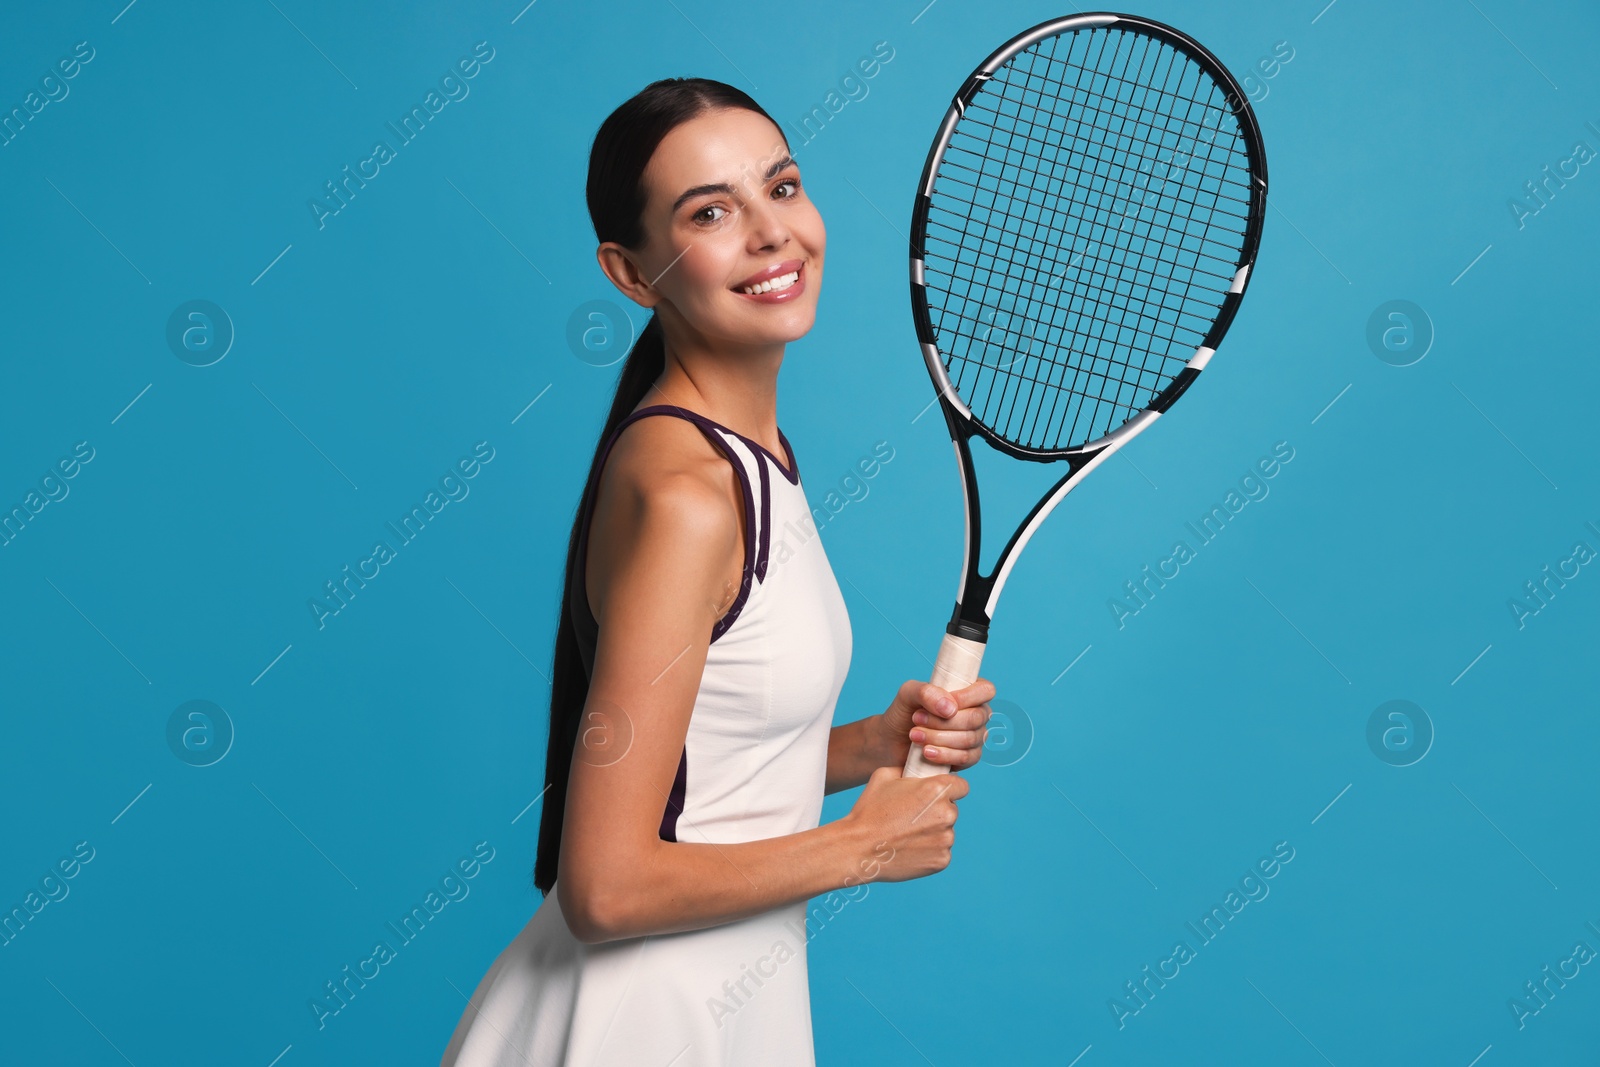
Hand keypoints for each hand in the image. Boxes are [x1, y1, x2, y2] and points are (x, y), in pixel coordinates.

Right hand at [843, 765, 970, 881]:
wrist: (858, 848)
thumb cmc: (869, 811)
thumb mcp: (884, 776)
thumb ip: (909, 770)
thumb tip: (919, 770)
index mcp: (937, 789)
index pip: (961, 786)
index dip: (950, 788)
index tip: (938, 794)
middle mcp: (947, 813)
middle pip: (952, 809)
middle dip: (937, 811)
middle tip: (913, 817)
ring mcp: (946, 839)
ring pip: (946, 831)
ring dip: (933, 832)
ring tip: (907, 834)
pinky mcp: (942, 860)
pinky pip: (941, 851)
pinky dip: (929, 851)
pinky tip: (909, 849)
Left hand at [877, 677, 994, 771]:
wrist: (891, 743)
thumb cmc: (902, 713)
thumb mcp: (907, 694)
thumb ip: (926, 692)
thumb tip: (950, 708)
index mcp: (967, 692)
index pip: (985, 690)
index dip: (968, 697)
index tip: (942, 704)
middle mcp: (975, 714)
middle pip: (976, 717)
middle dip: (943, 721)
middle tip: (917, 719)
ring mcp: (974, 737)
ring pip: (970, 739)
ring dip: (939, 737)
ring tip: (915, 735)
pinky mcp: (967, 758)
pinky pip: (966, 758)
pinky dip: (944, 755)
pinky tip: (926, 752)